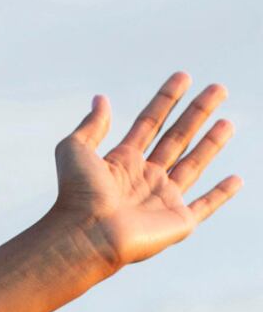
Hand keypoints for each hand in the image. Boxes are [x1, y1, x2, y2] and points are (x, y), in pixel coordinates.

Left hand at [0, 72, 241, 311]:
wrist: (87, 234)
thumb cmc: (77, 194)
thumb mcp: (75, 150)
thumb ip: (91, 125)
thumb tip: (101, 99)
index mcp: (122, 163)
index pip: (150, 123)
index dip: (166, 99)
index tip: (183, 76)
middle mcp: (144, 180)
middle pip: (177, 138)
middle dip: (197, 112)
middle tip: (219, 88)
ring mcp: (162, 200)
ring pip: (193, 165)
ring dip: (212, 143)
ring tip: (227, 121)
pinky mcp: (177, 222)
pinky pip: (205, 206)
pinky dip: (221, 194)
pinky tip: (236, 179)